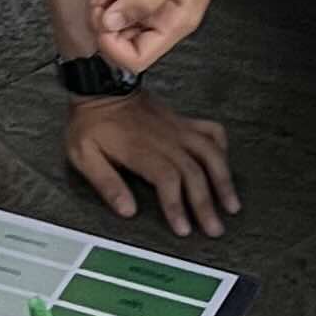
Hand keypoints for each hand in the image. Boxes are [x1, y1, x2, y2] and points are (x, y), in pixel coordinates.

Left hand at [64, 84, 238, 238]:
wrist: (102, 85)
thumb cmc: (91, 123)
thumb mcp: (84, 155)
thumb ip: (106, 183)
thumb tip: (127, 211)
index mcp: (141, 150)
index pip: (168, 179)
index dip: (178, 206)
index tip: (183, 229)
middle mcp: (166, 140)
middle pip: (194, 173)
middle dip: (206, 204)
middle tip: (214, 229)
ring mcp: (178, 129)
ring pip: (210, 154)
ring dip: (223, 180)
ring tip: (231, 204)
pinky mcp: (183, 122)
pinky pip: (211, 131)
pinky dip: (222, 148)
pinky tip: (224, 164)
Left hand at [89, 0, 245, 71]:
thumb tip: (112, 23)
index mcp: (177, 22)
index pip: (137, 58)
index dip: (113, 44)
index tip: (104, 16)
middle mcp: (167, 19)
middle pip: (124, 44)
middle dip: (104, 23)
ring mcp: (159, 6)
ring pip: (120, 26)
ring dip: (104, 10)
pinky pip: (123, 8)